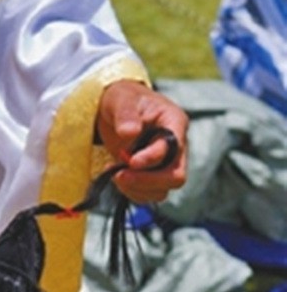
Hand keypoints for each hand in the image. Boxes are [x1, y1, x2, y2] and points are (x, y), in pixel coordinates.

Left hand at [95, 80, 187, 203]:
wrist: (114, 109)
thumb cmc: (122, 98)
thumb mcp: (121, 99)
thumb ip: (126, 114)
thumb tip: (129, 133)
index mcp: (174, 121)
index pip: (174, 147)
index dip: (154, 157)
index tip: (131, 161)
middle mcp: (175, 145)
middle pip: (175, 176)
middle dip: (147, 180)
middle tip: (120, 175)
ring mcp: (166, 162)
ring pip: (163, 189)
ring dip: (138, 188)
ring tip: (115, 173)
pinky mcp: (153, 174)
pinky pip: (150, 193)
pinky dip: (133, 192)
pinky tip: (117, 177)